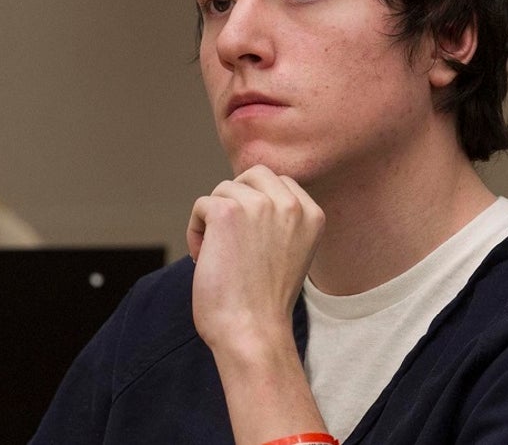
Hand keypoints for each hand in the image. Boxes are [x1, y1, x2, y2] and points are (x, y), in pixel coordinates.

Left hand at [186, 164, 324, 351]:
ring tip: (220, 256)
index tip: (250, 240)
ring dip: (213, 221)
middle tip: (230, 239)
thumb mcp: (290, 252)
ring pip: (222, 190)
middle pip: (252, 175)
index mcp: (312, 214)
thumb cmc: (265, 303)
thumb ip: (279, 221)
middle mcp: (290, 204)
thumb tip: (246, 193)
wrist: (252, 332)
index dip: (256, 204)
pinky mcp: (227, 212)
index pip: (278, 182)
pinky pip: (201, 205)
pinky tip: (205, 259)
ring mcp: (259, 205)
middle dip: (235, 200)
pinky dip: (195, 231)